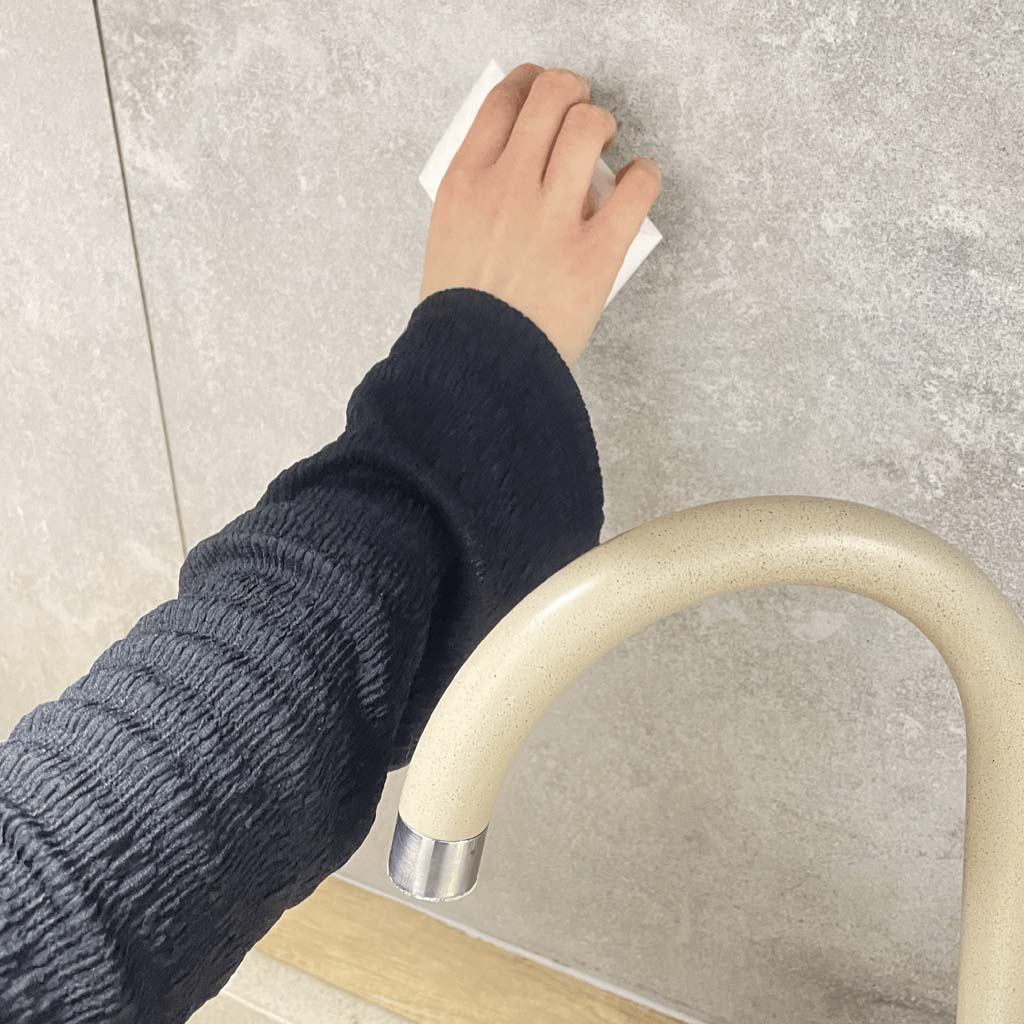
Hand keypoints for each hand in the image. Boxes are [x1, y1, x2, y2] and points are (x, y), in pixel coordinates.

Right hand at [419, 63, 660, 365]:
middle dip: (573, 92)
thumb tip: (514, 166)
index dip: (531, 82)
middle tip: (582, 116)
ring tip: (606, 146)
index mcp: (466, 182)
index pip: (504, 99)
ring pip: (590, 126)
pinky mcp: (596, 253)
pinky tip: (638, 181)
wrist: (478, 368)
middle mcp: (508, 186)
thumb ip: (476, 196)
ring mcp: (553, 218)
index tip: (542, 92)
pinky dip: (644, 175)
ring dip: (604, 125)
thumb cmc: (462, 315)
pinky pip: (636, 188)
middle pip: (551, 96)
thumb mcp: (447, 239)